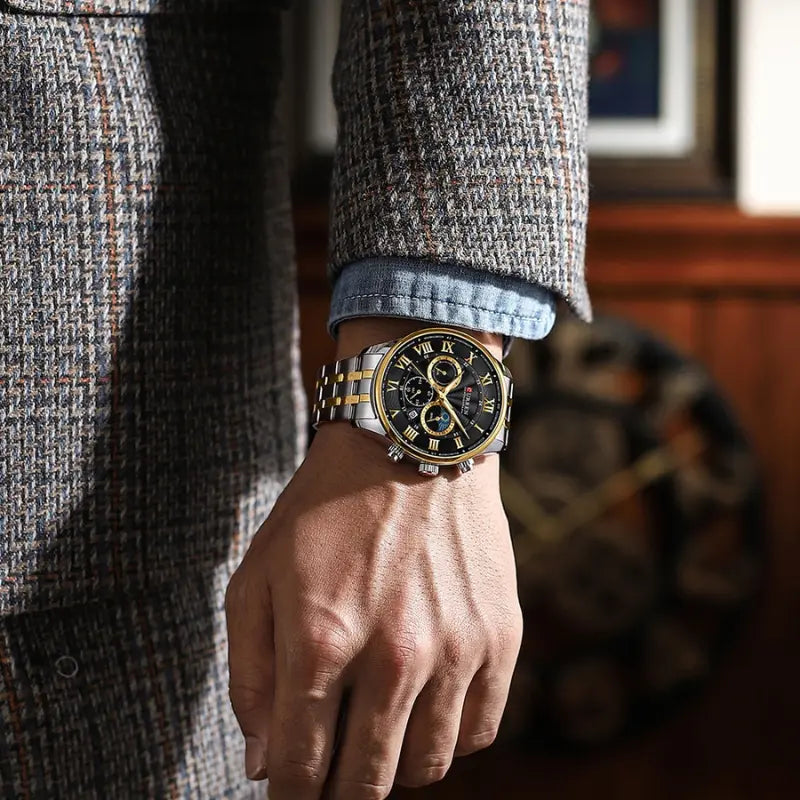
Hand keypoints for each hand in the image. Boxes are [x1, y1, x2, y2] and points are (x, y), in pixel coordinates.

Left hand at [226, 319, 519, 799]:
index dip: (290, 792)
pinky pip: (479, 730)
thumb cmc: (325, 509)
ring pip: (426, 767)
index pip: (301, 770)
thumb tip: (267, 764)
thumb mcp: (258, 575)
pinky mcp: (500, 636)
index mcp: (322, 642)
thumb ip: (251, 675)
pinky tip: (426, 702)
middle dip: (340, 788)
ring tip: (379, 728)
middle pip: (366, 782)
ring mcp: (457, 649)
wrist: (412, 443)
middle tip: (332, 763)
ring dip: (395, 763)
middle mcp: (395, 656)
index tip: (290, 784)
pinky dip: (448, 733)